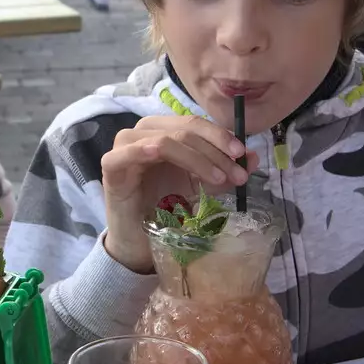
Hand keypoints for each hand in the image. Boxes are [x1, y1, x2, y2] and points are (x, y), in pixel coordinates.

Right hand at [99, 116, 255, 272]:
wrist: (138, 240)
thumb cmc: (165, 208)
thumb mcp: (202, 186)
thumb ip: (224, 169)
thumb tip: (253, 156)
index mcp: (164, 129)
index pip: (195, 123)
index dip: (221, 136)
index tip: (243, 155)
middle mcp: (143, 131)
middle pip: (184, 129)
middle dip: (215, 152)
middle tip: (237, 174)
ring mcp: (125, 145)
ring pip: (166, 140)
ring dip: (196, 158)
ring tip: (218, 180)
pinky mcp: (111, 164)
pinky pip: (131, 150)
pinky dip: (148, 149)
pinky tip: (162, 155)